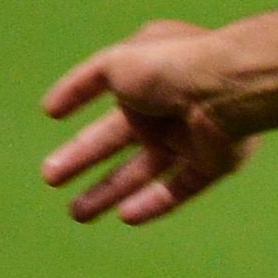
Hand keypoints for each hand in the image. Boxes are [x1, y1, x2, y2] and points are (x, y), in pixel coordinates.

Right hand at [40, 21, 263, 225]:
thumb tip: (51, 107)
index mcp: (148, 71)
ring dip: (108, 191)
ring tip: (77, 214)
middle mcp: (167, 103)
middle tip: (50, 178)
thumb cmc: (168, 68)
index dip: (78, 98)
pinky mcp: (211, 164)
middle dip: (82, 159)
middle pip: (117, 138)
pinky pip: (178, 188)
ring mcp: (190, 135)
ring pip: (143, 170)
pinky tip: (126, 216)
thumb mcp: (116, 61)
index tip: (52, 115)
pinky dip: (152, 202)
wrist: (226, 90)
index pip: (108, 88)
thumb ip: (85, 81)